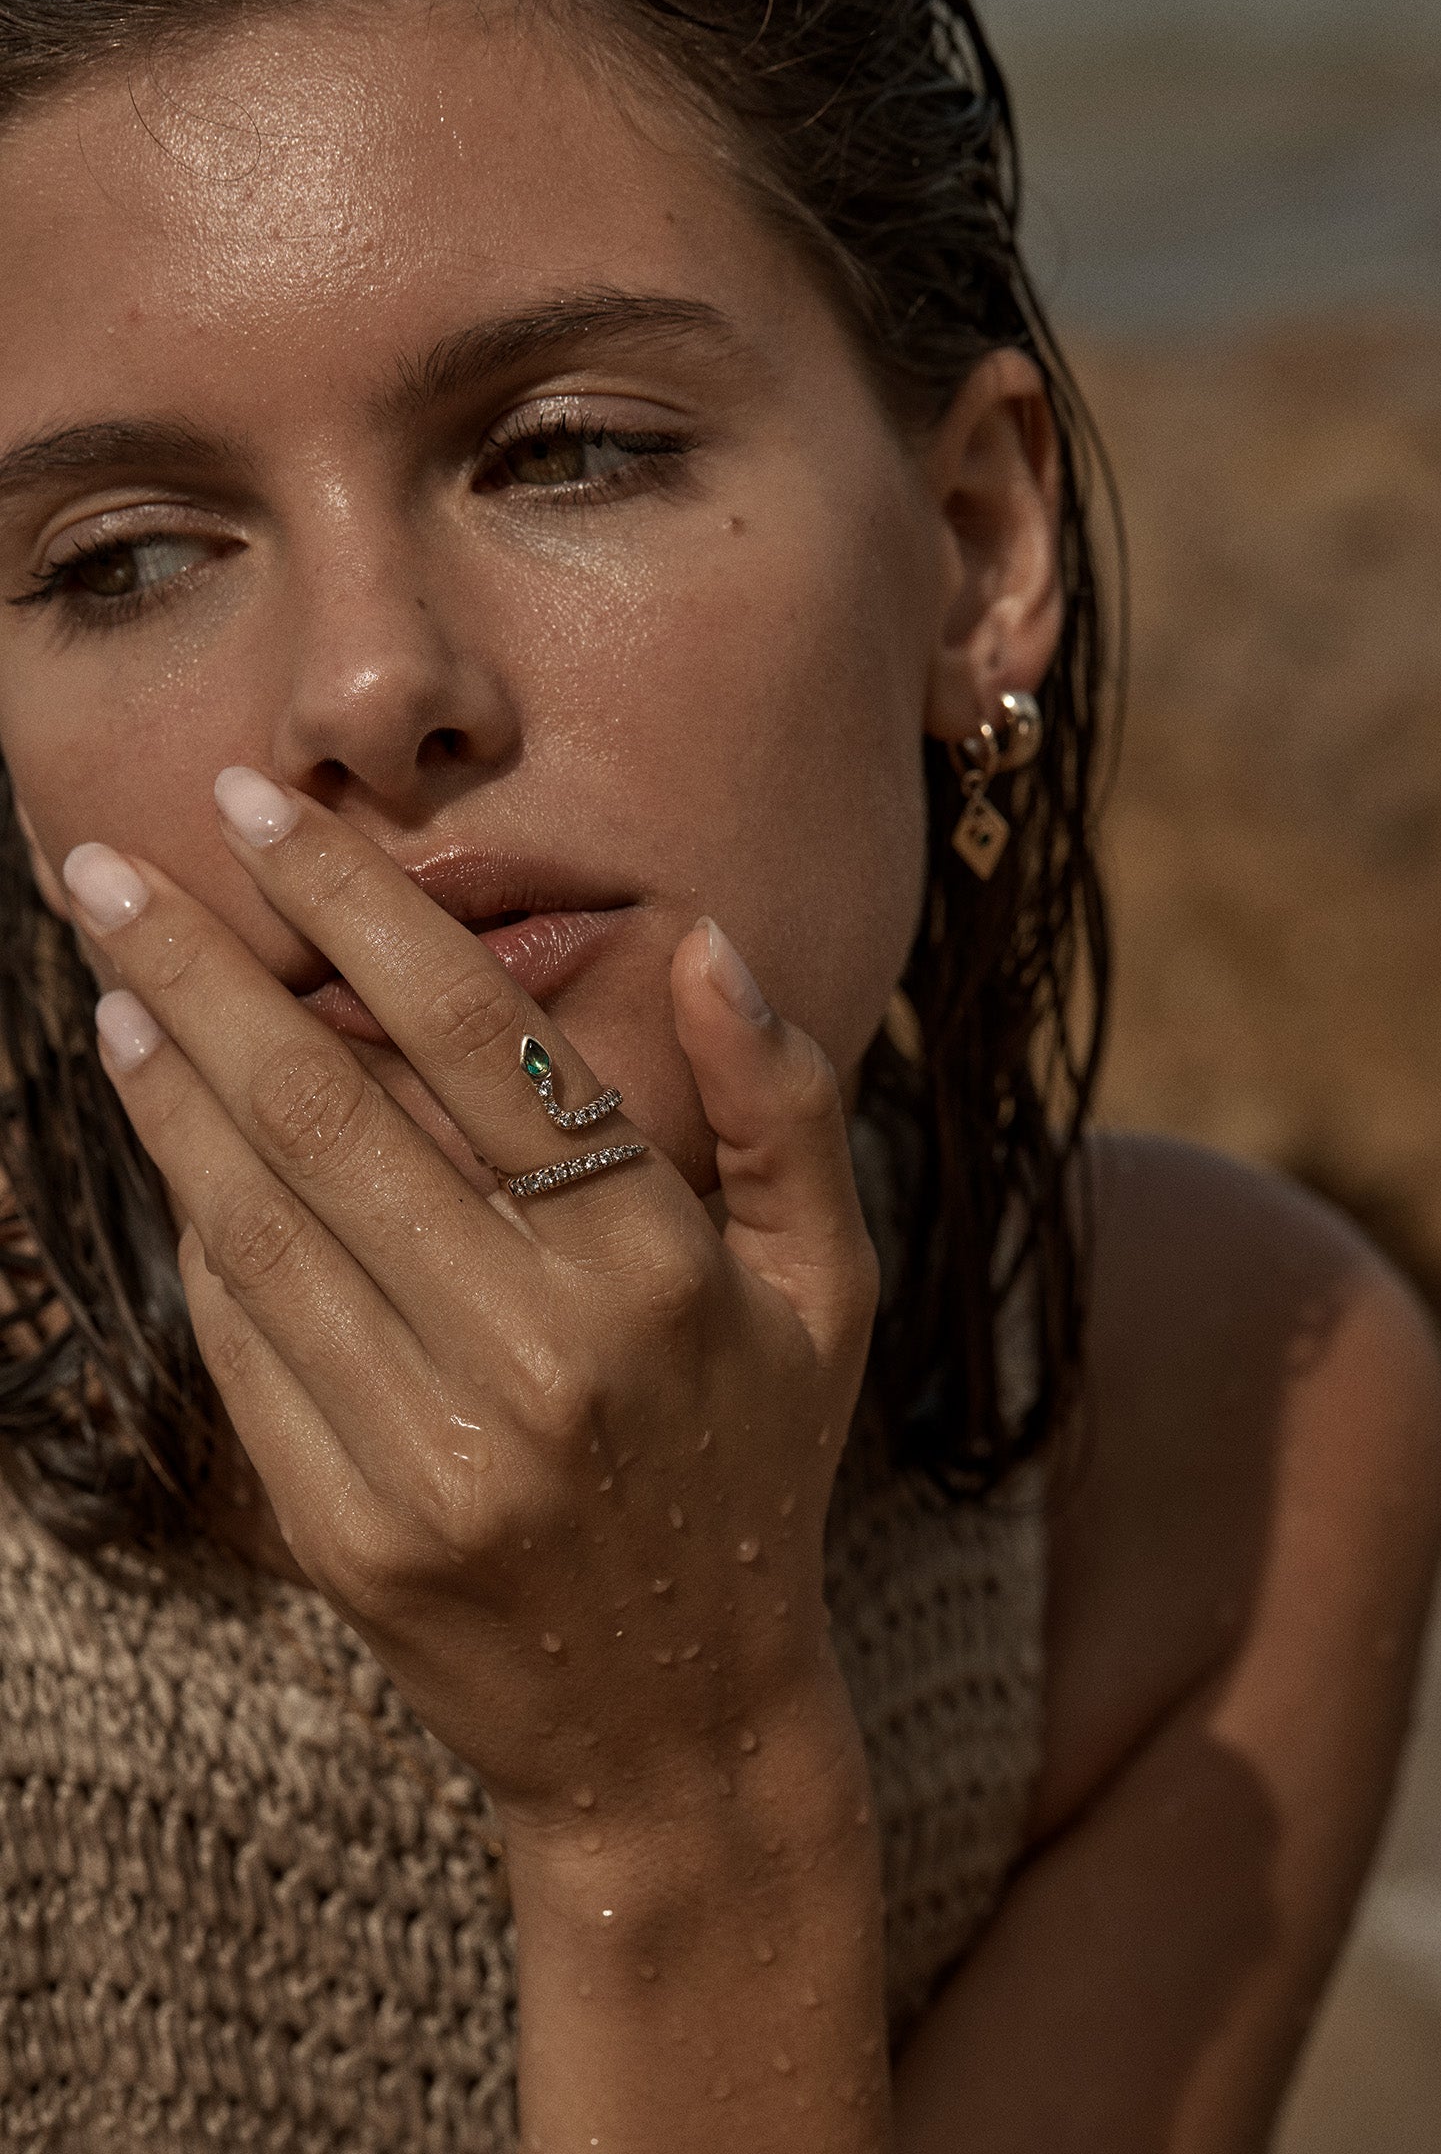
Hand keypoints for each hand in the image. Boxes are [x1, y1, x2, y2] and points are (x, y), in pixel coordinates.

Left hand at [62, 772, 880, 1832]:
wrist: (678, 1721)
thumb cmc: (754, 1468)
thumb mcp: (827, 1288)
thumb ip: (787, 1108)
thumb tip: (705, 940)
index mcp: (658, 1273)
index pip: (474, 1043)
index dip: (358, 912)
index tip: (264, 815)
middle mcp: (538, 1358)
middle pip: (326, 1116)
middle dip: (201, 969)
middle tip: (105, 867)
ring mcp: (430, 1455)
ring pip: (256, 1222)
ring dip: (166, 1088)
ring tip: (113, 981)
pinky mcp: (345, 1534)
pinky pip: (242, 1347)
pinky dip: (194, 1231)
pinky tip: (169, 1144)